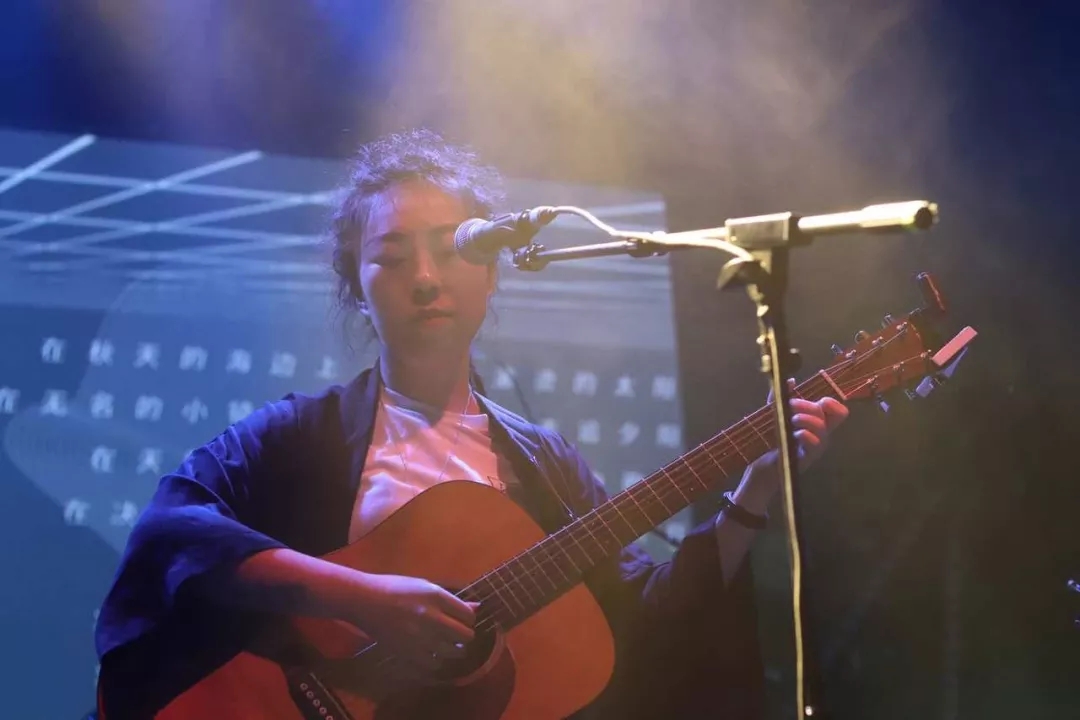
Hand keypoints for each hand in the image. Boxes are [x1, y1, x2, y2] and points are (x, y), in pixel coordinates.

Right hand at [348, 573, 478, 671]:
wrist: (365, 601)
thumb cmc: (396, 588)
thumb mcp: (425, 586)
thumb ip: (451, 600)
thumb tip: (477, 608)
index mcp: (436, 597)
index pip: (468, 615)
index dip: (469, 620)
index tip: (463, 620)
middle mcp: (430, 617)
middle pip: (464, 636)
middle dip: (465, 637)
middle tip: (458, 636)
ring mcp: (419, 637)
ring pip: (452, 653)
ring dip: (453, 650)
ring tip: (446, 645)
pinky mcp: (407, 652)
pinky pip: (434, 665)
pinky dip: (436, 662)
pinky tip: (432, 654)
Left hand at [742, 379, 848, 498]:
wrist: (763, 466)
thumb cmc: (772, 440)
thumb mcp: (775, 414)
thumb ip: (780, 397)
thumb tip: (790, 380)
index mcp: (816, 424)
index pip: (838, 413)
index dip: (833, 403)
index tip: (820, 400)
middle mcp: (820, 436)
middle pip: (826, 414)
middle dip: (807, 405)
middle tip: (790, 405)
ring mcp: (814, 448)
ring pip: (822, 428)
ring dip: (806, 419)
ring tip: (792, 419)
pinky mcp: (806, 459)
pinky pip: (815, 445)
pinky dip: (806, 435)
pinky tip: (795, 434)